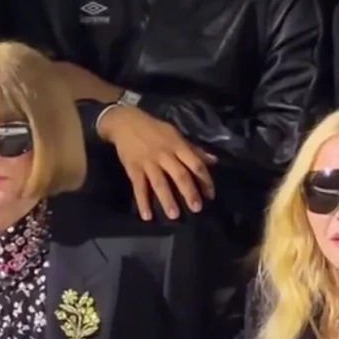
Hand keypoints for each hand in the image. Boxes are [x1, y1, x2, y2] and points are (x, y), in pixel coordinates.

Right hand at [98, 105, 215, 220]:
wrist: (125, 122)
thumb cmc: (154, 129)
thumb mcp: (176, 134)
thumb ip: (194, 149)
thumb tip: (213, 161)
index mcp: (177, 145)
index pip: (195, 163)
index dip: (204, 179)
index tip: (210, 195)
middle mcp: (164, 154)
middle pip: (179, 174)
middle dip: (189, 192)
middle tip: (197, 209)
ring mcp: (148, 162)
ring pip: (159, 183)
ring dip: (167, 200)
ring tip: (174, 215)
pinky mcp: (133, 168)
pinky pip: (139, 187)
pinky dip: (142, 202)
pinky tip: (147, 216)